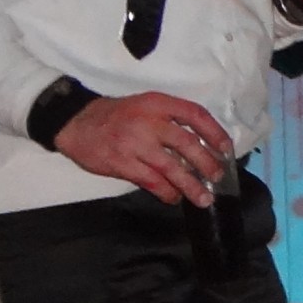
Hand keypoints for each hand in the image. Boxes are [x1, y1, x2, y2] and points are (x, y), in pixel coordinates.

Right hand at [56, 91, 232, 205]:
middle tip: (218, 176)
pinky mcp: (122, 163)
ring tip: (204, 198)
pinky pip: (151, 181)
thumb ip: (170, 119)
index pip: (195, 114)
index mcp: (157, 104)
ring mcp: (135, 144)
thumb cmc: (116, 115)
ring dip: (192, 185)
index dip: (215, 132)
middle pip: (188, 144)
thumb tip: (203, 144)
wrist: (75, 122)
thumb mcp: (145, 105)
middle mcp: (148, 122)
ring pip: (172, 168)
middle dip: (207, 163)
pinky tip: (174, 197)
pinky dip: (167, 192)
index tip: (226, 148)